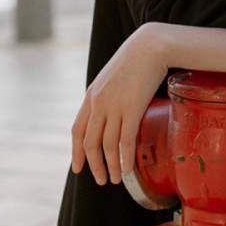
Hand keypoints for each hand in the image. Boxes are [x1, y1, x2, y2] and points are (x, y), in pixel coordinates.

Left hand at [71, 23, 167, 184]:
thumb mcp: (111, 77)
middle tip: (101, 179)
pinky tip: (128, 169)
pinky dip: (125, 158)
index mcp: (91, 95)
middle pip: (90, 142)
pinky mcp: (132, 108)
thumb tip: (109, 114)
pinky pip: (125, 140)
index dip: (76, 152)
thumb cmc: (134, 60)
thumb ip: (106, 95)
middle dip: (94, 165)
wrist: (150, 45)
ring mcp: (114, 106)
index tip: (78, 168)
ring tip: (117, 179)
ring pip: (107, 145)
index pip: (77, 130)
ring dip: (111, 166)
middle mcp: (99, 103)